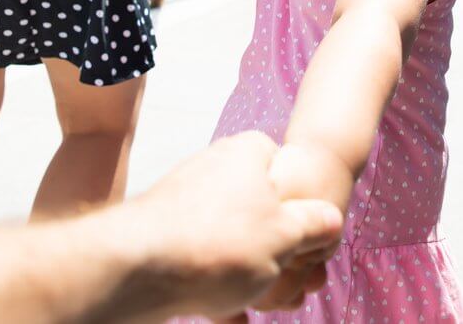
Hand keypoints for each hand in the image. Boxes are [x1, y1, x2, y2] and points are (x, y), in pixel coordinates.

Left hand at [119, 132, 342, 321]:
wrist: (134, 270)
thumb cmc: (219, 244)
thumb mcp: (287, 236)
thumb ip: (315, 225)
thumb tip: (329, 220)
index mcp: (247, 154)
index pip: (284, 166)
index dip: (300, 206)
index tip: (305, 238)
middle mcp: (213, 169)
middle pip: (257, 211)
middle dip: (272, 253)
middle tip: (287, 287)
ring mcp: (185, 201)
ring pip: (228, 241)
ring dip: (245, 276)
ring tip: (257, 304)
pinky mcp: (162, 234)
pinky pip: (200, 261)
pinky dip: (214, 289)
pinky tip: (228, 317)